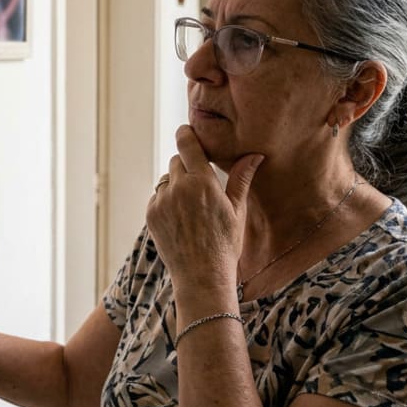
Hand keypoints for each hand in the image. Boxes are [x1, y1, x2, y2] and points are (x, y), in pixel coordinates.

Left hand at [145, 126, 263, 290]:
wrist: (202, 276)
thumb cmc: (225, 244)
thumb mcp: (237, 210)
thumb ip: (242, 179)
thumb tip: (255, 155)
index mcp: (202, 182)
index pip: (187, 144)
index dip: (185, 134)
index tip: (186, 130)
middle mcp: (178, 188)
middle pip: (176, 160)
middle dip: (187, 165)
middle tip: (199, 183)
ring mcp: (161, 201)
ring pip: (166, 179)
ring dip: (175, 184)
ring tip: (192, 206)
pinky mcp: (151, 215)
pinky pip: (157, 197)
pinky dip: (166, 201)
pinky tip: (181, 219)